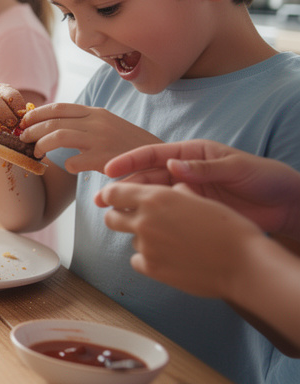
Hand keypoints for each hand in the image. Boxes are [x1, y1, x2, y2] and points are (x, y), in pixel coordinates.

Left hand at [19, 102, 160, 173]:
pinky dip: (66, 165)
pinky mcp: (103, 159)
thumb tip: (52, 123)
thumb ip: (84, 122)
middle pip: (53, 122)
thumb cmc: (127, 144)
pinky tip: (69, 168)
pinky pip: (73, 162)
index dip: (37, 114)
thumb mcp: (107, 124)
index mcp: (96, 113)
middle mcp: (97, 123)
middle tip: (24, 140)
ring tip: (36, 154)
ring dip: (41, 146)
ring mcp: (100, 140)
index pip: (59, 108)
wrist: (157, 159)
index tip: (24, 121)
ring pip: (57, 137)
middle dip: (32, 130)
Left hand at [98, 180, 259, 299]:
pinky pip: (138, 261)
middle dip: (119, 218)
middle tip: (136, 221)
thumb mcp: (201, 199)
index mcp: (156, 197)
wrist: (244, 263)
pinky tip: (170, 258)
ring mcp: (146, 246)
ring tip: (172, 242)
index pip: (114, 193)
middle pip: (111, 218)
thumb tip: (170, 189)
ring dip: (143, 240)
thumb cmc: (229, 228)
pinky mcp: (152, 268)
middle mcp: (145, 220)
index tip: (113, 200)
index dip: (112, 196)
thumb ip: (177, 193)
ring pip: (131, 240)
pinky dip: (149, 259)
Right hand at [101, 140, 299, 237]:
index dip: (129, 161)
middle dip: (122, 186)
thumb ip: (204, 168)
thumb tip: (173, 166)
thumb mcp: (236, 168)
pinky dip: (151, 220)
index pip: (154, 155)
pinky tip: (139, 228)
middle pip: (147, 178)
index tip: (109, 169)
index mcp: (192, 155)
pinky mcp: (193, 213)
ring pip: (152, 198)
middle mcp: (185, 173)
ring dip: (131, 204)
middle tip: (101, 199)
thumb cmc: (265, 178)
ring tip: (111, 214)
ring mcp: (188, 193)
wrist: (287, 204)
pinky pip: (167, 215)